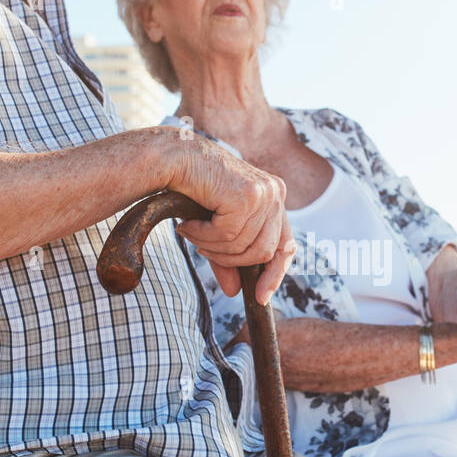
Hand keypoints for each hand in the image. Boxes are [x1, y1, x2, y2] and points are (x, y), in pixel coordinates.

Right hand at [166, 132, 295, 304]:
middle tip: (203, 250)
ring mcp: (264, 193)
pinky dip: (203, 236)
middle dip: (231, 260)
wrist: (171, 158)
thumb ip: (228, 257)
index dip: (275, 274)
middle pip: (264, 252)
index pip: (285, 244)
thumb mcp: (215, 229)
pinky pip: (228, 236)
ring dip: (212, 247)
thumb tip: (235, 291)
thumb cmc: (192, 189)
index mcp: (274, 197)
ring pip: (244, 247)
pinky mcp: (247, 196)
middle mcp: (275, 192)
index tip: (261, 298)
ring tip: (192, 231)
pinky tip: (189, 223)